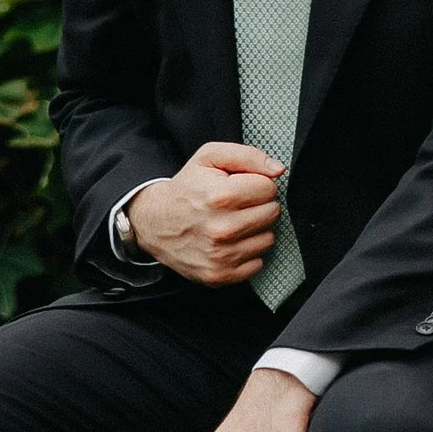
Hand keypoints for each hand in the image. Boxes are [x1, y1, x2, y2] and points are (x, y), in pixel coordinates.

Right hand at [128, 146, 282, 286]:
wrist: (154, 222)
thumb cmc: (187, 188)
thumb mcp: (210, 157)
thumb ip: (248, 156)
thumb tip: (278, 170)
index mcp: (220, 196)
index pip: (269, 188)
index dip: (258, 184)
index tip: (242, 187)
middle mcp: (222, 229)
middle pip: (272, 213)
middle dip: (259, 205)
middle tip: (237, 205)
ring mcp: (221, 256)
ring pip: (268, 238)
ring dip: (255, 230)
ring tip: (233, 222)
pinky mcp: (220, 275)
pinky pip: (258, 262)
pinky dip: (247, 252)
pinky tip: (230, 242)